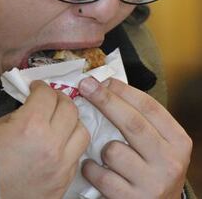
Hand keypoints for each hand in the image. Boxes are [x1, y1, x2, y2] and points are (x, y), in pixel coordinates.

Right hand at [0, 80, 89, 198]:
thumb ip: (16, 113)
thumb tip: (30, 104)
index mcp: (29, 127)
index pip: (47, 94)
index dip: (40, 87)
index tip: (36, 88)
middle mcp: (50, 146)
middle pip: (70, 109)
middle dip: (58, 99)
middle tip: (48, 99)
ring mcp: (60, 167)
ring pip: (82, 132)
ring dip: (70, 122)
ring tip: (57, 121)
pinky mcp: (62, 183)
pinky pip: (76, 156)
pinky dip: (69, 146)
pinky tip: (55, 145)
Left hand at [78, 77, 191, 198]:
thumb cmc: (151, 170)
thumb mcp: (157, 145)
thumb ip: (139, 121)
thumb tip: (105, 89)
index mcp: (178, 142)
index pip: (149, 107)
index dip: (122, 91)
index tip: (102, 80)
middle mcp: (170, 162)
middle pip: (132, 123)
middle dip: (105, 100)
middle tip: (85, 85)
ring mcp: (152, 183)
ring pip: (112, 150)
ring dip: (99, 148)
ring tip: (103, 156)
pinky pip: (99, 173)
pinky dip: (91, 168)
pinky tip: (96, 170)